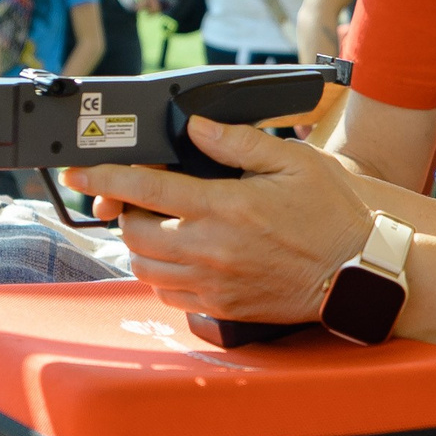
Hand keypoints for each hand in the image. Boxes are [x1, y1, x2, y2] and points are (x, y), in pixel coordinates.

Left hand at [67, 117, 374, 323]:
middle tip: (139, 198)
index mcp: (224, 206)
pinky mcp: (222, 308)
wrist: (358, 272)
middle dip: (125, 211)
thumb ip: (237, 142)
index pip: (143, 188)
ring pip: (144, 268)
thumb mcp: (292, 162)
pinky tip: (181, 258)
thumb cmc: (331, 215)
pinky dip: (162, 276)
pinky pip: (168, 296)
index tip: (77, 172)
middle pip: (133, 232)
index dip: (103, 176)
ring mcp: (213, 284)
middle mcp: (210, 249)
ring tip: (161, 227)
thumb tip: (197, 127)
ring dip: (141, 244)